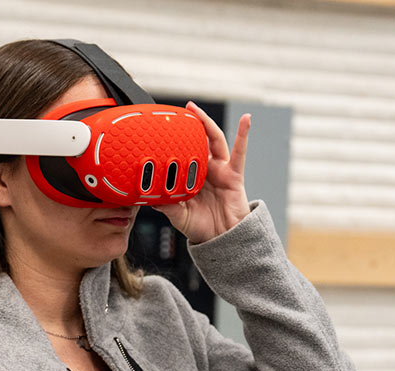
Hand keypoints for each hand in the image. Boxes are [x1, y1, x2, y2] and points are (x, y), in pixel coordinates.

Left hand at [151, 102, 252, 243]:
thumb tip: (148, 197)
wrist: (222, 239)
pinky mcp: (234, 175)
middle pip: (196, 141)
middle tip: (174, 111)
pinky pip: (240, 152)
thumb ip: (166, 205)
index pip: (180, 153)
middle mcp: (205, 170)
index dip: (172, 141)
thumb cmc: (201, 227)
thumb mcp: (178, 215)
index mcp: (190, 177)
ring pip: (213, 140)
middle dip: (187, 125)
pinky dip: (244, 134)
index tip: (158, 128)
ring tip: (193, 108)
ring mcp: (220, 170)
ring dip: (205, 122)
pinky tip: (246, 119)